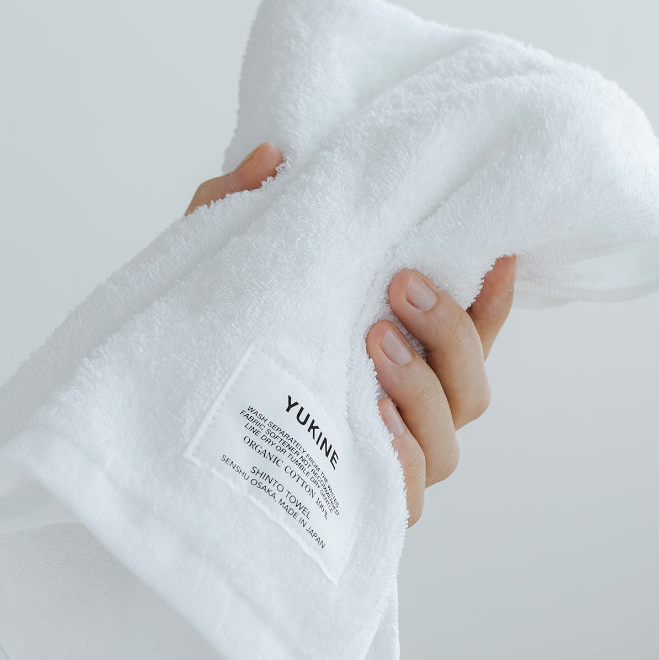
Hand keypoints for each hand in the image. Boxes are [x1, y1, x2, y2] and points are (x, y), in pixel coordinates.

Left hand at [186, 143, 515, 529]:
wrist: (163, 419)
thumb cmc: (214, 339)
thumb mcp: (221, 268)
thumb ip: (239, 208)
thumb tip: (272, 154)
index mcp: (393, 361)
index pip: (469, 336)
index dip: (492, 300)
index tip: (496, 253)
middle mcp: (400, 413)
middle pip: (471, 389)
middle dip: (450, 333)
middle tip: (400, 285)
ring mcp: (380, 462)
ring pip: (448, 443)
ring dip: (422, 390)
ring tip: (374, 342)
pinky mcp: (354, 505)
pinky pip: (405, 497)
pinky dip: (401, 460)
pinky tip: (372, 418)